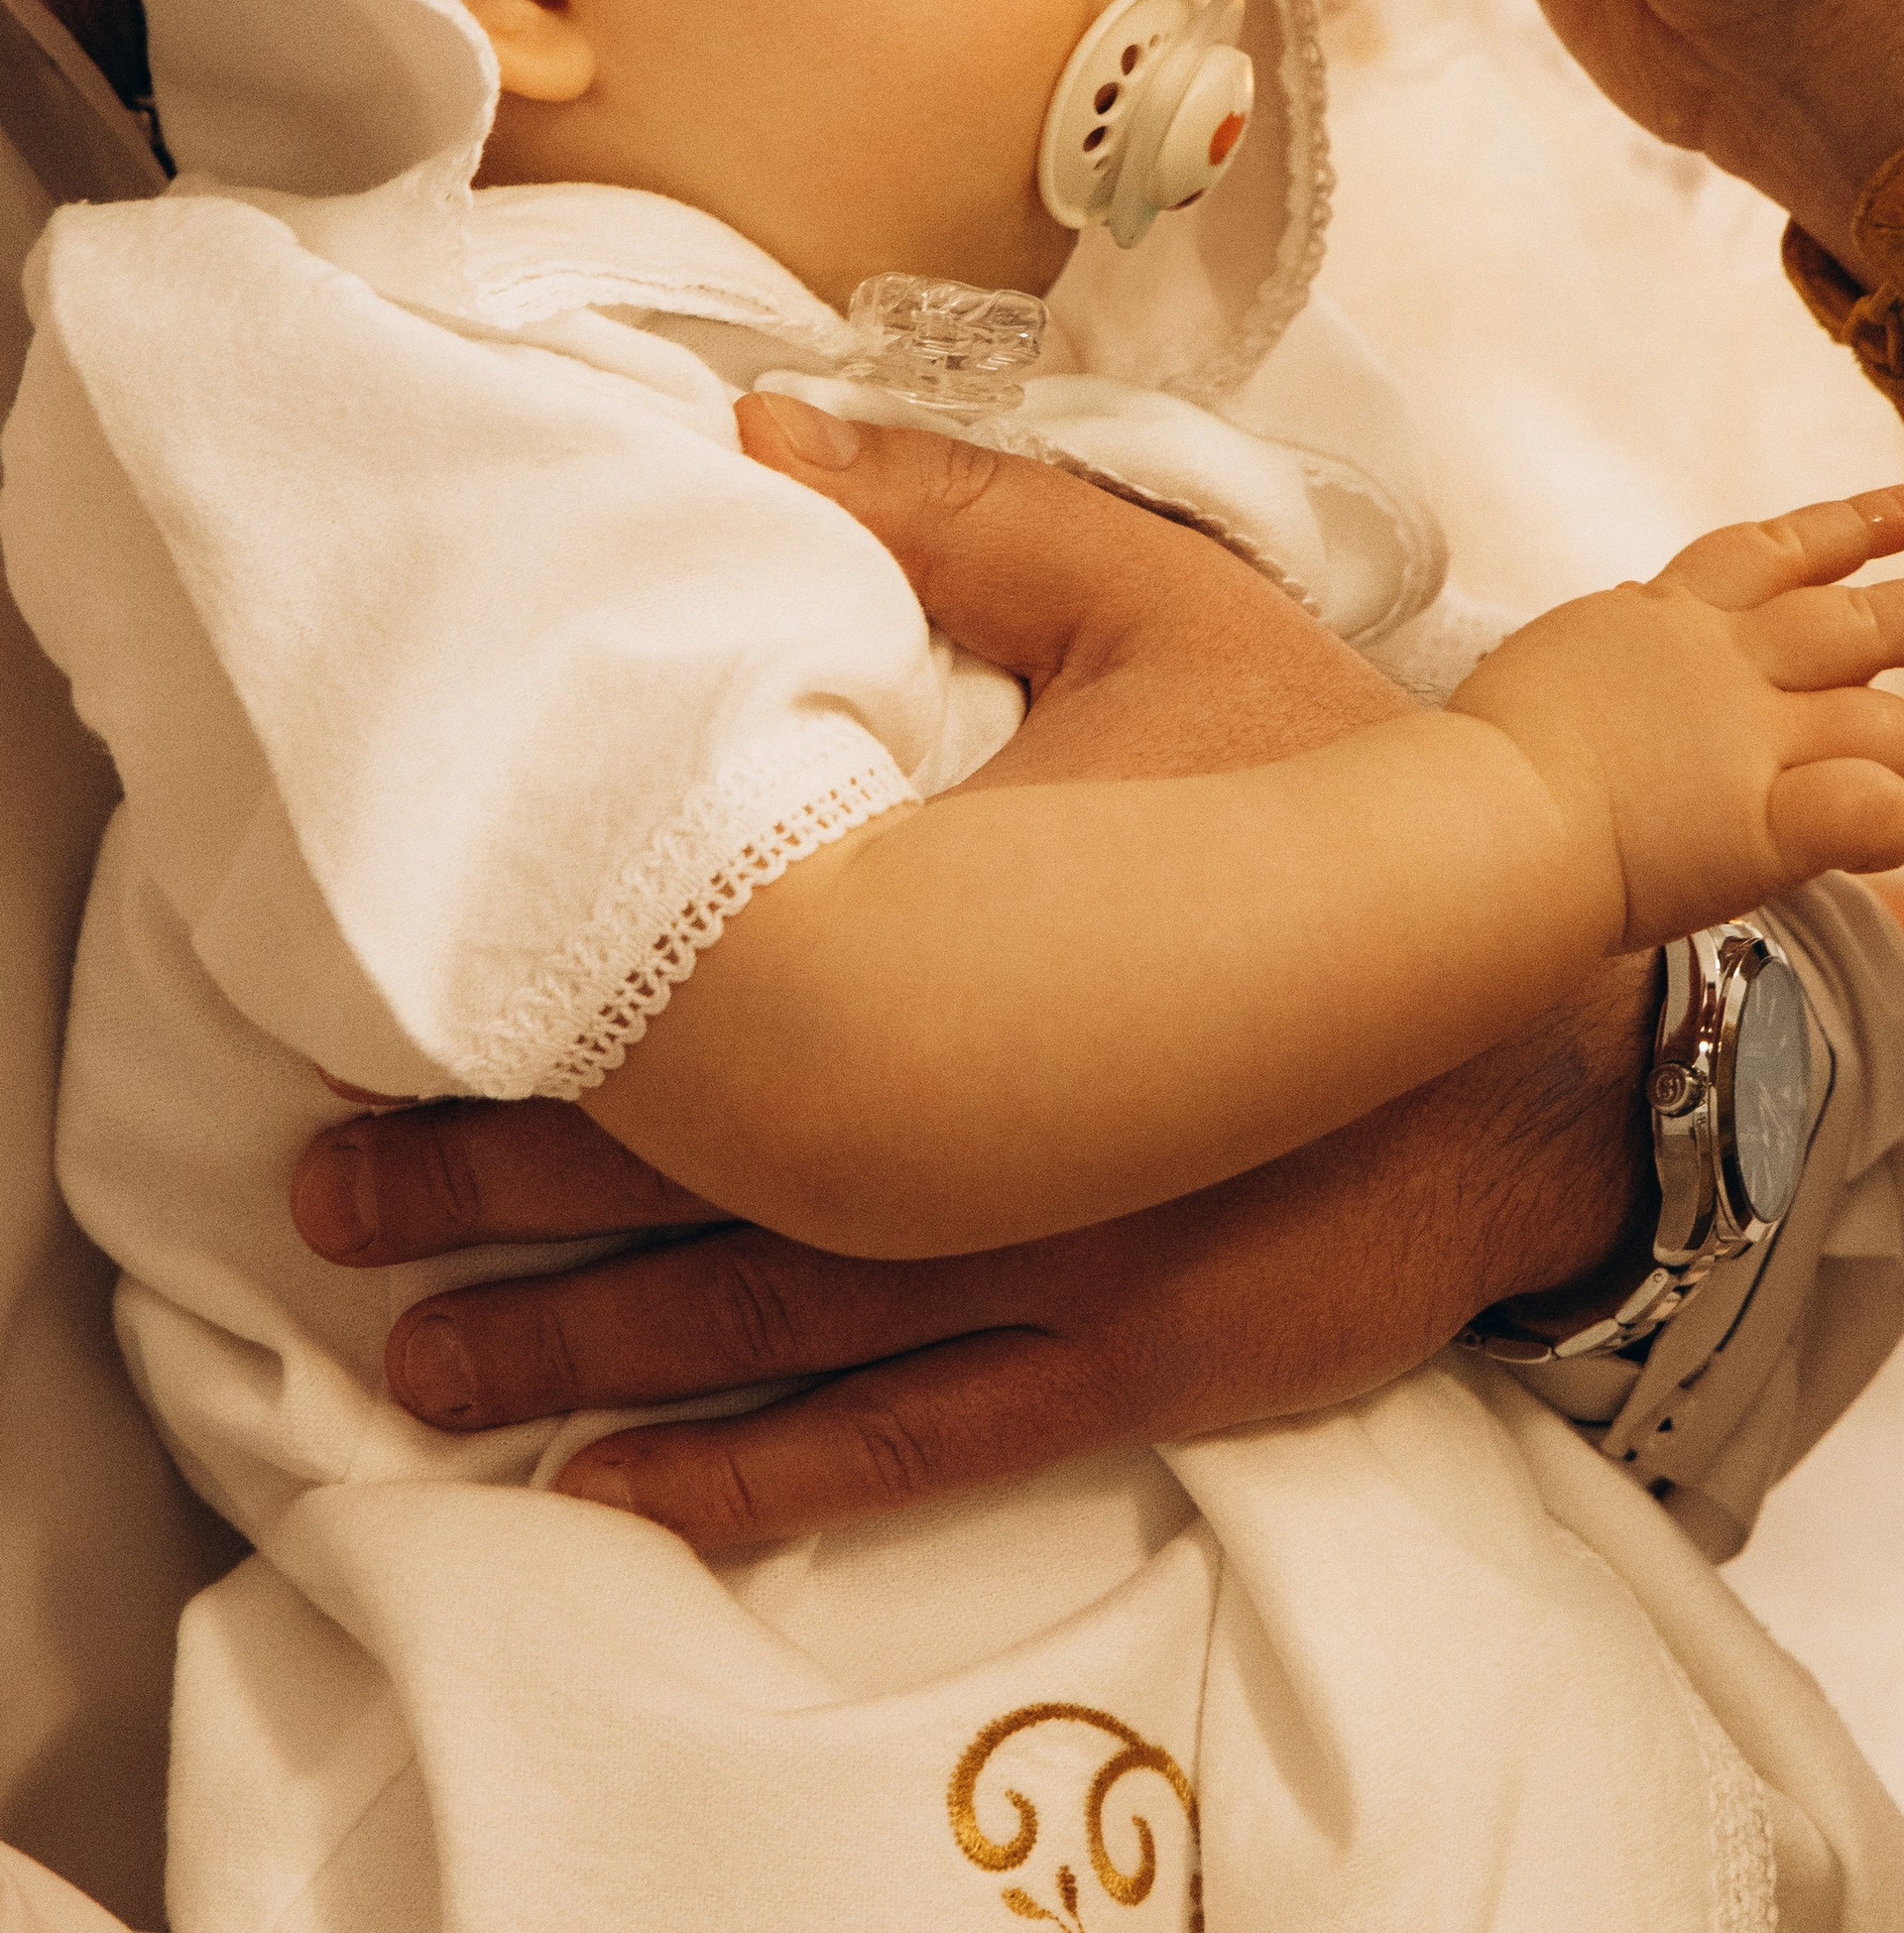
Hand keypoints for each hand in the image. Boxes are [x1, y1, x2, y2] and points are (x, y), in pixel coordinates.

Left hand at [291, 417, 1656, 1548]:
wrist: (1541, 1013)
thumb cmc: (1346, 799)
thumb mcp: (1179, 614)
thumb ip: (972, 521)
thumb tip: (755, 428)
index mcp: (967, 941)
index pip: (704, 1003)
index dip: (530, 1034)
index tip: (371, 1043)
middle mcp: (976, 1131)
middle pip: (691, 1180)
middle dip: (498, 1206)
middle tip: (332, 1220)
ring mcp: (1041, 1272)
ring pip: (765, 1335)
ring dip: (580, 1359)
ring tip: (424, 1377)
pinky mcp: (1119, 1368)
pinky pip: (906, 1446)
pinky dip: (756, 1483)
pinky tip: (625, 1504)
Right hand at [1454, 483, 1903, 942]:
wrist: (1478, 817)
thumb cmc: (1471, 768)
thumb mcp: (1544, 674)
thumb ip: (1597, 662)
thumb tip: (1603, 647)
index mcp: (1662, 622)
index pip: (1764, 558)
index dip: (1839, 531)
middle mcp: (1720, 665)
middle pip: (1855, 620)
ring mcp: (1749, 741)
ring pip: (1883, 712)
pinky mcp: (1763, 820)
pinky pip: (1864, 809)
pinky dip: (1900, 816)